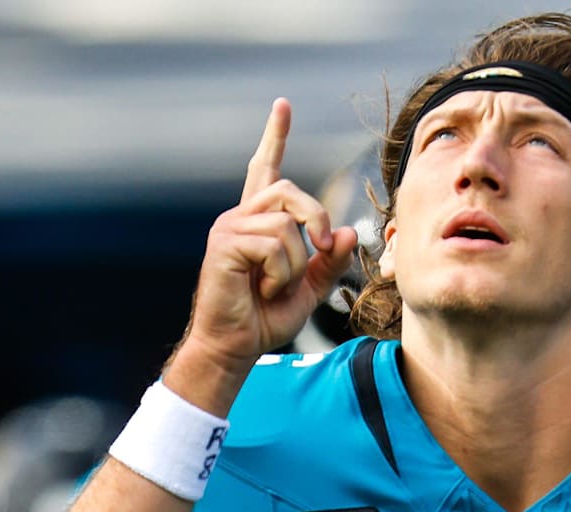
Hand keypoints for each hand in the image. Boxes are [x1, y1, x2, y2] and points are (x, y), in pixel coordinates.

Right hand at [178, 98, 357, 379]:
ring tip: (276, 285)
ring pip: (287, 223)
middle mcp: (240, 217)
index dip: (275, 137)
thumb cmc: (266, 318)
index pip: (266, 169)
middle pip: (290, 190)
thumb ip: (329, 260)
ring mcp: (229, 228)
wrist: (235, 346)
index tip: (282, 105)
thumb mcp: (309, 288)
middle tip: (320, 249)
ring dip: (296, 262)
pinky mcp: (223, 244)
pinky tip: (263, 289)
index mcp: (259, 222)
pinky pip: (274, 244)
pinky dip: (281, 273)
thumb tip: (346, 231)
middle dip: (317, 218)